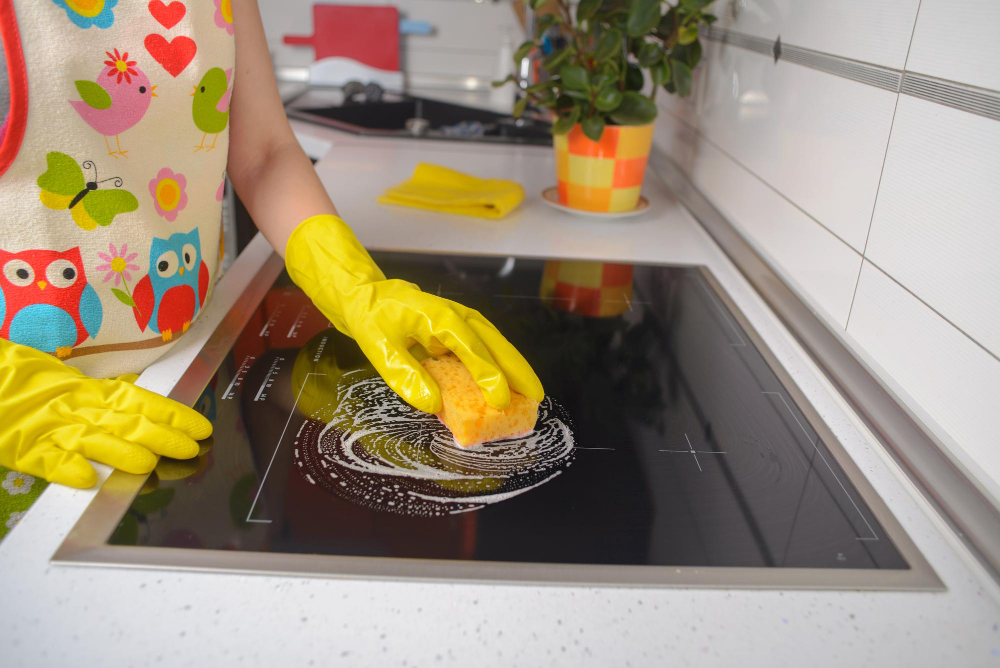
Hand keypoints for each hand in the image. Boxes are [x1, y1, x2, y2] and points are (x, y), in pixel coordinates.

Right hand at [0, 338, 211, 487]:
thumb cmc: (29, 387)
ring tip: (146, 464)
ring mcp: (49, 427)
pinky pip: (45, 460)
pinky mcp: (22, 448)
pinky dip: (65, 468)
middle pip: (124, 422)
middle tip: (189, 449)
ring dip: (121, 452)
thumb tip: (146, 405)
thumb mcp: (72, 388)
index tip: (201, 427)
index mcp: (90, 393)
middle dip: (160, 436)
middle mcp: (76, 408)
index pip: (141, 401)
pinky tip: (86, 478)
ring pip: (92, 440)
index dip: (172, 414)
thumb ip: (106, 398)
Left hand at [284, 215, 543, 413]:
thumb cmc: (372, 317)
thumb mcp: (379, 348)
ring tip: (531, 392)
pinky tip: (507, 383)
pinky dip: (499, 363)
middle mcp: (455, 315)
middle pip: (495, 342)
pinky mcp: (457, 328)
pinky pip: (483, 347)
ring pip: (495, 343)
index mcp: (438, 317)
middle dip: (517, 370)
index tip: (501, 400)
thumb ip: (406, 375)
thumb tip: (434, 404)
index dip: (490, 376)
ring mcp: (459, 320)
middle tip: (536, 396)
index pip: (471, 348)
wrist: (363, 294)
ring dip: (514, 366)